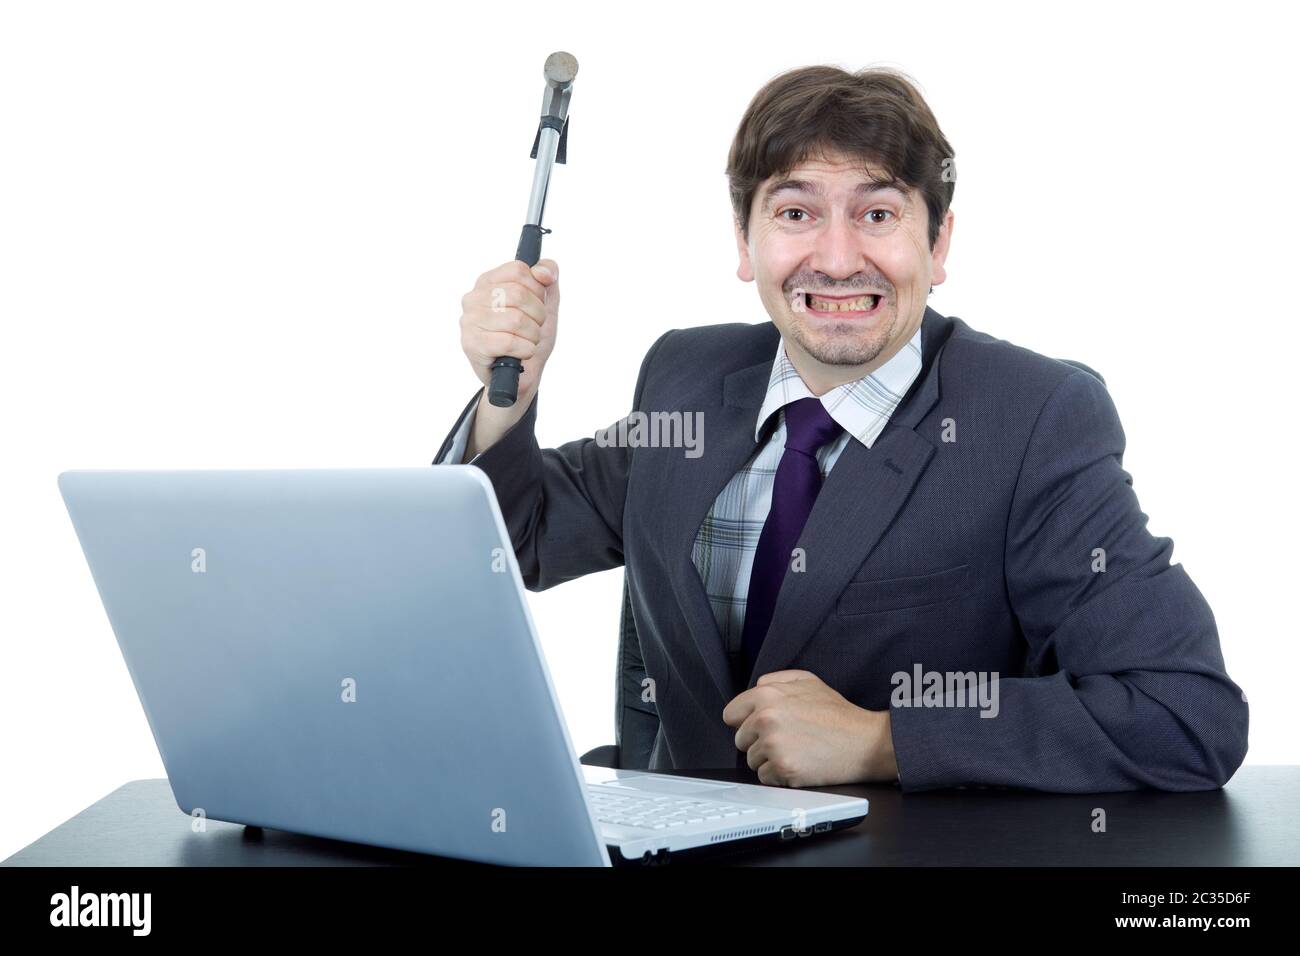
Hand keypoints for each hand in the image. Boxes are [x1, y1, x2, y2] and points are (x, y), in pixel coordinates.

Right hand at [458, 258, 559, 401]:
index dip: (537, 289)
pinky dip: (524, 350)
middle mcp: (474, 298)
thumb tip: (543, 271)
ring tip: (527, 342)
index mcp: (488, 282)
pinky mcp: (471, 345)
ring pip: (515, 320)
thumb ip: (547, 278)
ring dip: (532, 335)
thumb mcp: (545, 304)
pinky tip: (522, 353)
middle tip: (535, 327)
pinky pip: (508, 342)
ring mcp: (469, 321)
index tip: (537, 304)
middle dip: (538, 315)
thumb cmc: (527, 337)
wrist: (518, 376)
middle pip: (518, 294)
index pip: (519, 270)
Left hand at [722, 669, 897, 786]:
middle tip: (786, 740)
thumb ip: (776, 680)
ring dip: (769, 760)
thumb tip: (755, 687)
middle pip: (740, 740)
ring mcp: (773, 745)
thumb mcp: (808, 681)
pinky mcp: (783, 769)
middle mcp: (766, 719)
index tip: (759, 727)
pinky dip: (778, 776)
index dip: (745, 722)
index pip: (730, 714)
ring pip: (752, 760)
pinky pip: (765, 777)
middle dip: (758, 742)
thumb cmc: (838, 715)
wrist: (865, 742)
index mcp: (767, 695)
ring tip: (796, 751)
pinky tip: (798, 765)